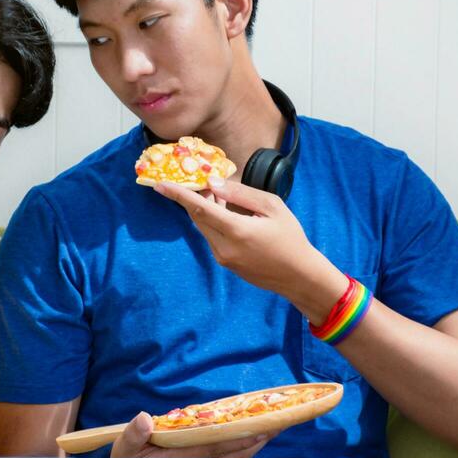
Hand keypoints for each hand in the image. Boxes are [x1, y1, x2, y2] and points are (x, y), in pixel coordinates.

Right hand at [110, 412, 273, 457]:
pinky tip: (251, 438)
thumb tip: (144, 419)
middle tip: (280, 422)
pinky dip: (241, 449)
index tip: (263, 427)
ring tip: (271, 427)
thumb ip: (134, 435)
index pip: (218, 448)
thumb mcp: (123, 451)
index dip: (242, 438)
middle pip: (235, 455)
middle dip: (257, 439)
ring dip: (253, 444)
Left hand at [154, 178, 343, 311]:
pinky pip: (212, 238)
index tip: (159, 184)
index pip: (200, 208)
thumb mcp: (272, 207)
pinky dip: (214, 223)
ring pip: (204, 228)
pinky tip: (229, 215)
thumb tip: (214, 184)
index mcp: (236, 231)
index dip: (178, 195)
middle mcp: (223, 247)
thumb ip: (241, 194)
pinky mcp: (225, 264)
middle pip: (198, 217)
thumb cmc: (290, 238)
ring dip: (206, 210)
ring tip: (221, 195)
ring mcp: (223, 258)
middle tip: (202, 181)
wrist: (298, 276)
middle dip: (196, 198)